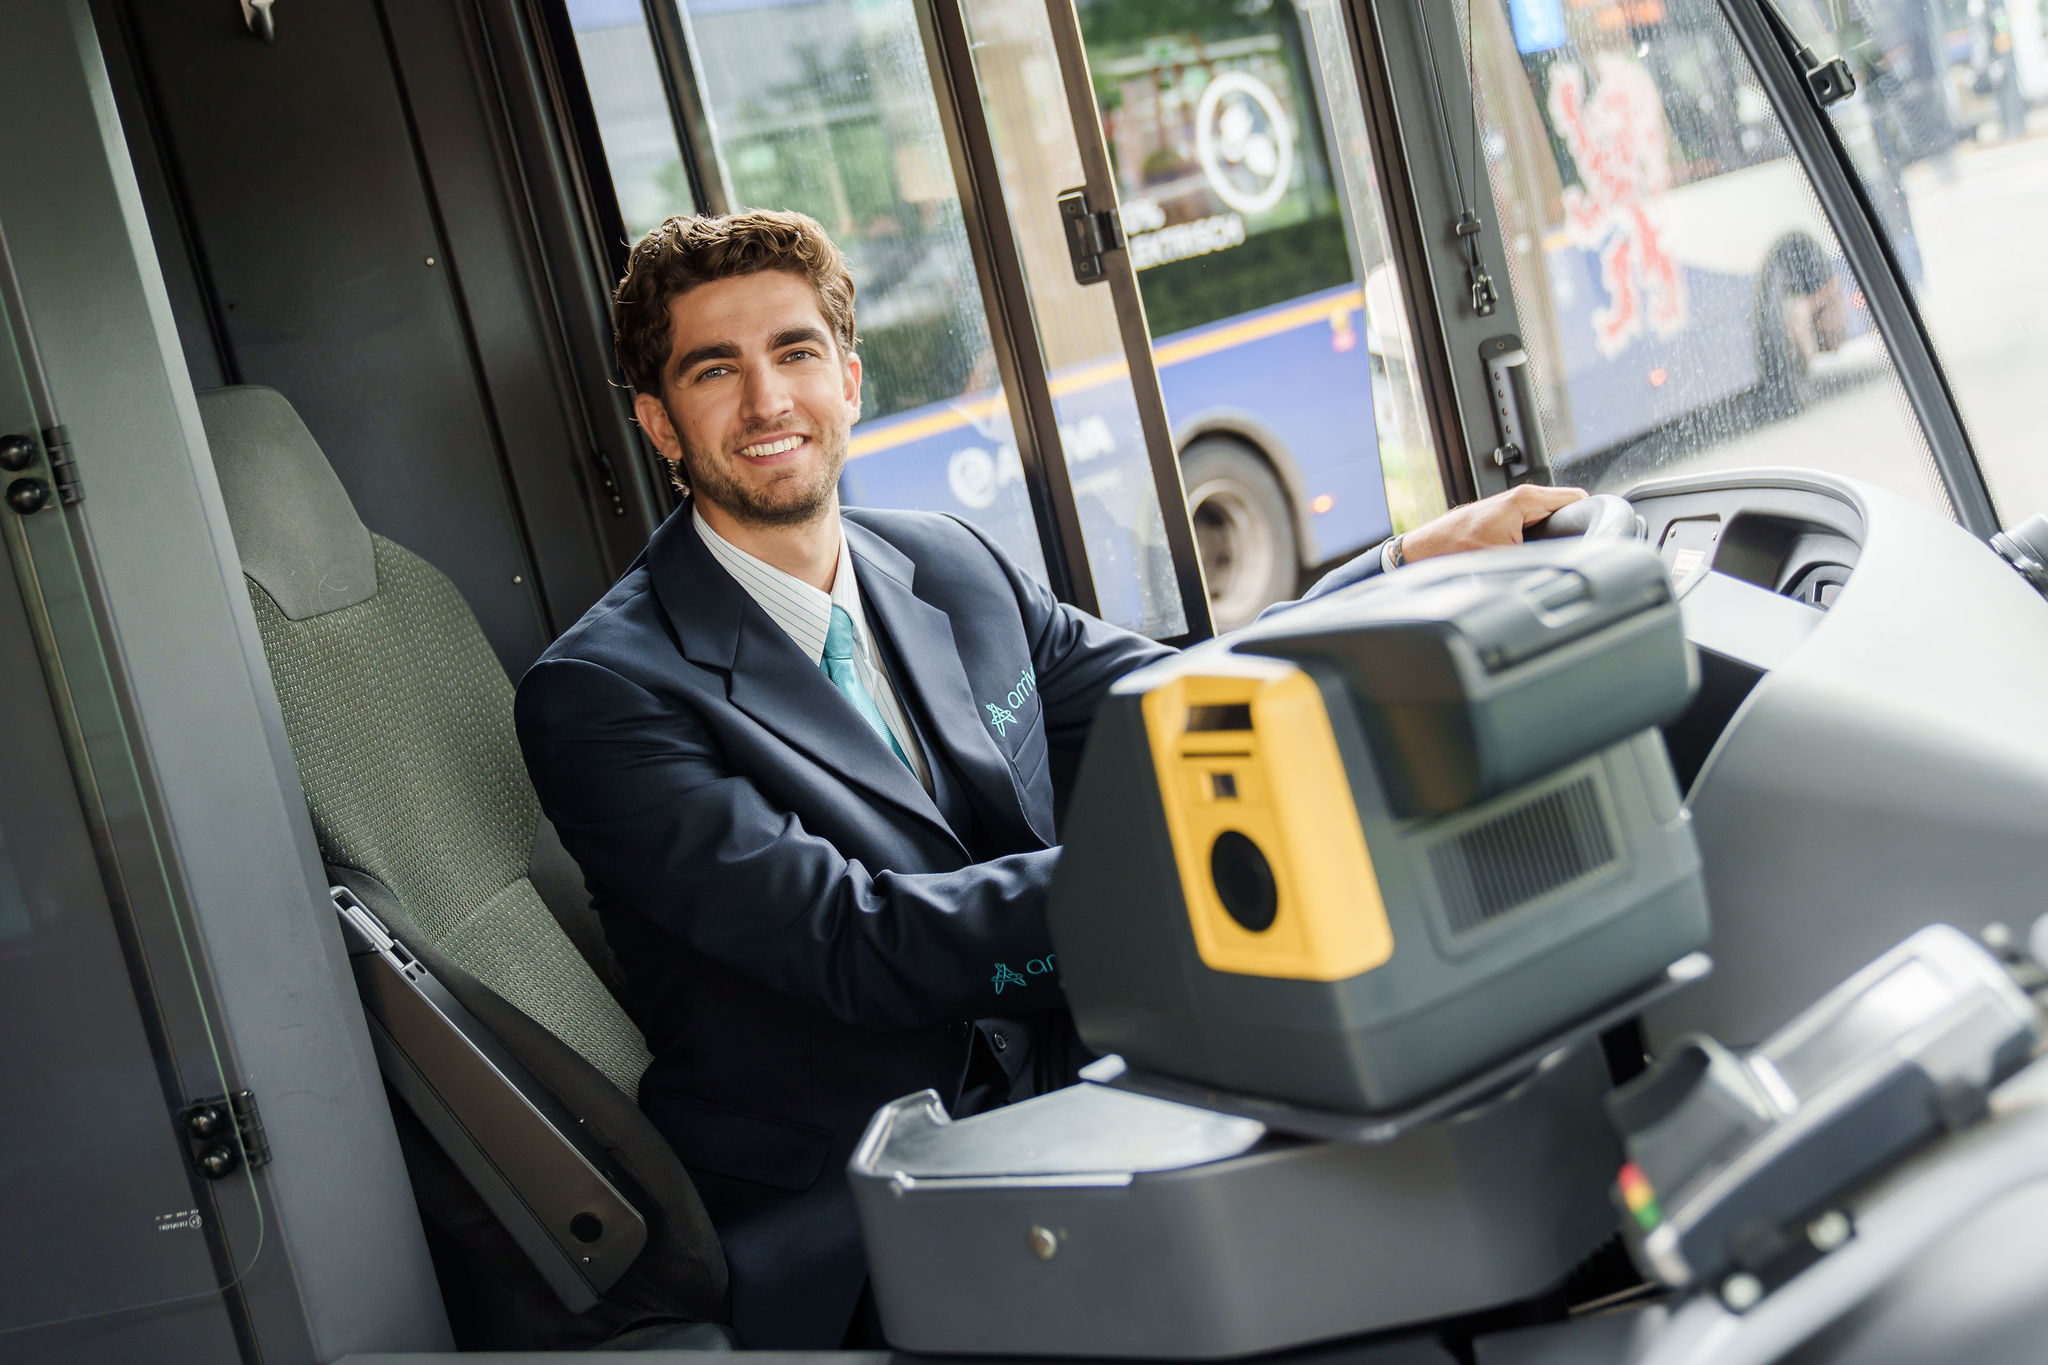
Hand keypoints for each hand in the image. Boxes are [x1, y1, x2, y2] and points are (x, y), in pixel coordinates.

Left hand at [1400, 484, 1587, 563]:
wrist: (1424, 551)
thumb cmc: (1453, 549)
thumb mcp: (1503, 558)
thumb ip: (1536, 559)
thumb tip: (1561, 568)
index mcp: (1526, 498)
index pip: (1577, 498)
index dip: (1589, 518)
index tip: (1595, 536)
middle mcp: (1521, 497)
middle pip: (1568, 509)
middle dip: (1572, 529)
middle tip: (1574, 552)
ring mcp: (1514, 507)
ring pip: (1552, 518)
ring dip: (1555, 535)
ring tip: (1555, 555)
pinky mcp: (1507, 518)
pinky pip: (1537, 524)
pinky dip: (1540, 538)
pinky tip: (1536, 554)